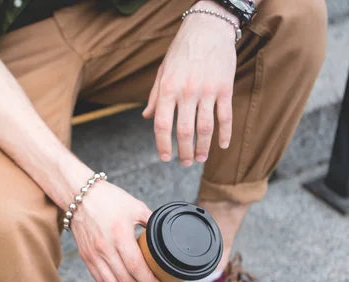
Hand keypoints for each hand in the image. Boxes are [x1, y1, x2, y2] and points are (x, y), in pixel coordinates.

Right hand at [70, 181, 163, 281]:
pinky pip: (100, 280)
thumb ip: (151, 221)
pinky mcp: (86, 257)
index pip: (137, 267)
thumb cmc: (108, 198)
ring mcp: (93, 254)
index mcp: (120, 234)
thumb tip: (164, 234)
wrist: (78, 195)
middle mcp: (105, 248)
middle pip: (126, 281)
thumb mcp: (135, 206)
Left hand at [142, 1, 237, 165]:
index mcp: (168, 89)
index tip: (165, 157)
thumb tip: (146, 117)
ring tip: (200, 158)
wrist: (208, 28)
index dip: (163, 144)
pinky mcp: (224, 88)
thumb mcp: (162, 71)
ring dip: (203, 147)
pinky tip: (222, 146)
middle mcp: (187, 92)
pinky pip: (225, 117)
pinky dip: (224, 134)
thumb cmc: (181, 51)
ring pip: (205, 128)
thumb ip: (155, 96)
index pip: (162, 124)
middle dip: (184, 152)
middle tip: (185, 163)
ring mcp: (207, 91)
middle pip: (184, 131)